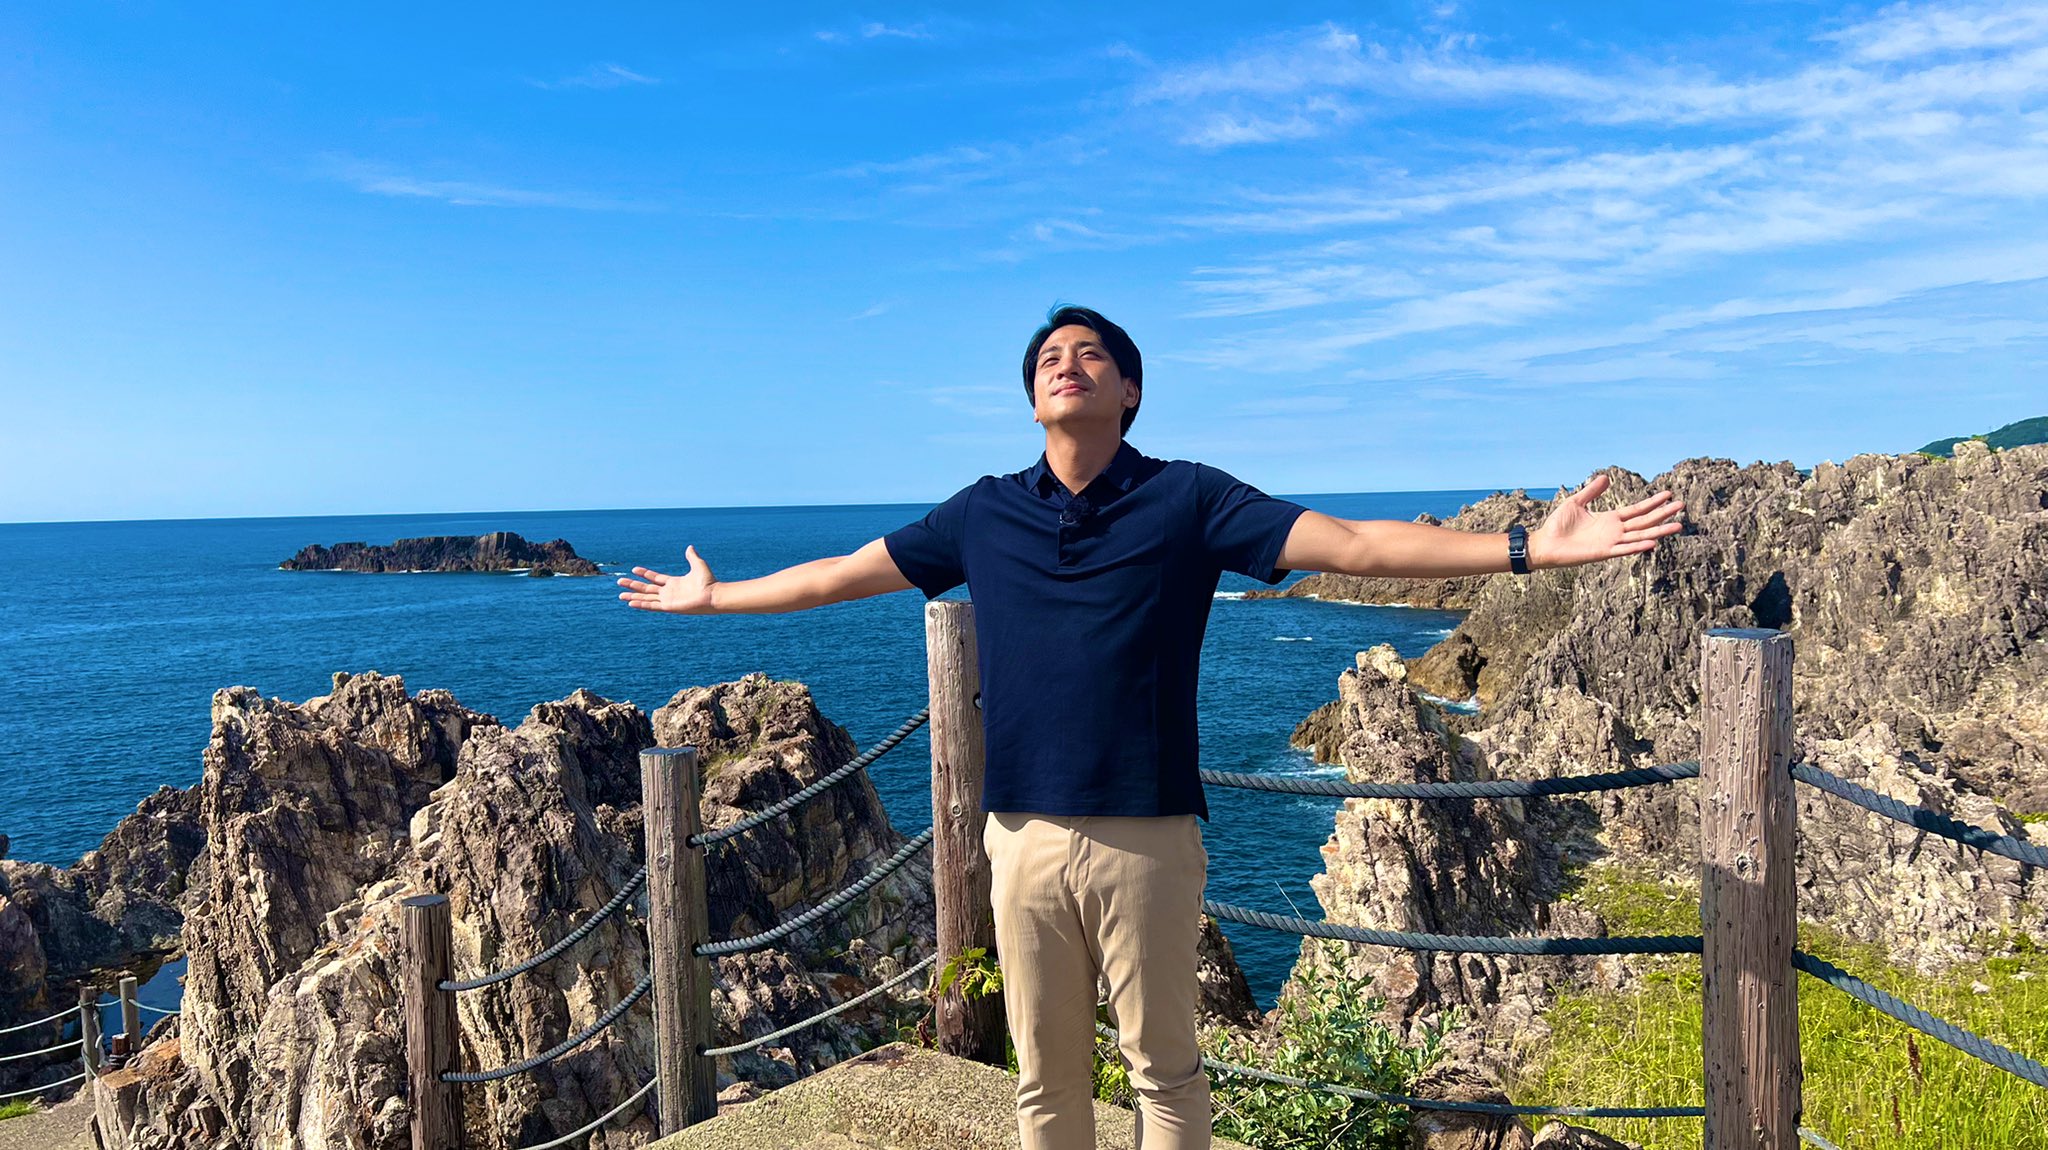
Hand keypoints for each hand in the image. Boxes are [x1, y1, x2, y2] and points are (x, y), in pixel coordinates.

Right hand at [617, 546, 716, 613]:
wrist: (713, 594)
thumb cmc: (708, 581)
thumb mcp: (698, 565)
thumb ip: (692, 557)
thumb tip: (689, 547)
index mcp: (674, 583)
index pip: (655, 578)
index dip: (645, 574)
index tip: (634, 569)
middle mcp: (669, 592)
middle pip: (646, 588)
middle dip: (633, 585)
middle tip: (619, 582)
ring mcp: (668, 600)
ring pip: (646, 598)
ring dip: (633, 596)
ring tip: (620, 595)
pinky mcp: (669, 607)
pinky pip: (652, 606)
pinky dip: (641, 604)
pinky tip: (631, 602)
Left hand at [1528, 473, 1684, 569]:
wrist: (1545, 543)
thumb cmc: (1558, 525)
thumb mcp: (1576, 502)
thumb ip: (1591, 491)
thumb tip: (1606, 477)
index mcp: (1610, 519)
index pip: (1637, 510)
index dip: (1653, 503)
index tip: (1668, 494)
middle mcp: (1614, 531)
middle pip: (1644, 521)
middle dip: (1662, 514)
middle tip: (1681, 506)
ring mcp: (1610, 542)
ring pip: (1640, 535)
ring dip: (1658, 531)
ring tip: (1677, 525)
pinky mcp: (1603, 552)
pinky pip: (1624, 549)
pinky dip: (1638, 546)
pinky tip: (1653, 542)